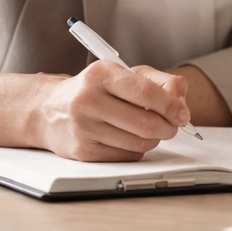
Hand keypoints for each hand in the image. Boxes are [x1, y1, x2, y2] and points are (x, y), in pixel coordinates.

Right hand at [29, 61, 191, 160]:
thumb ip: (159, 82)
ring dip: (154, 140)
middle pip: (145, 123)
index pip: (146, 92)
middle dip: (168, 127)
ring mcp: (83, 127)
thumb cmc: (94, 90)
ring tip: (151, 131)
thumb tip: (181, 103)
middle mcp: (88, 99)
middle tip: (172, 126)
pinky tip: (130, 140)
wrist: (48, 110)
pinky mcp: (81, 150)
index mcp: (102, 74)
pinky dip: (137, 150)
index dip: (171, 106)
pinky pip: (125, 156)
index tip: (183, 114)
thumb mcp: (124, 74)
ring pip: (138, 143)